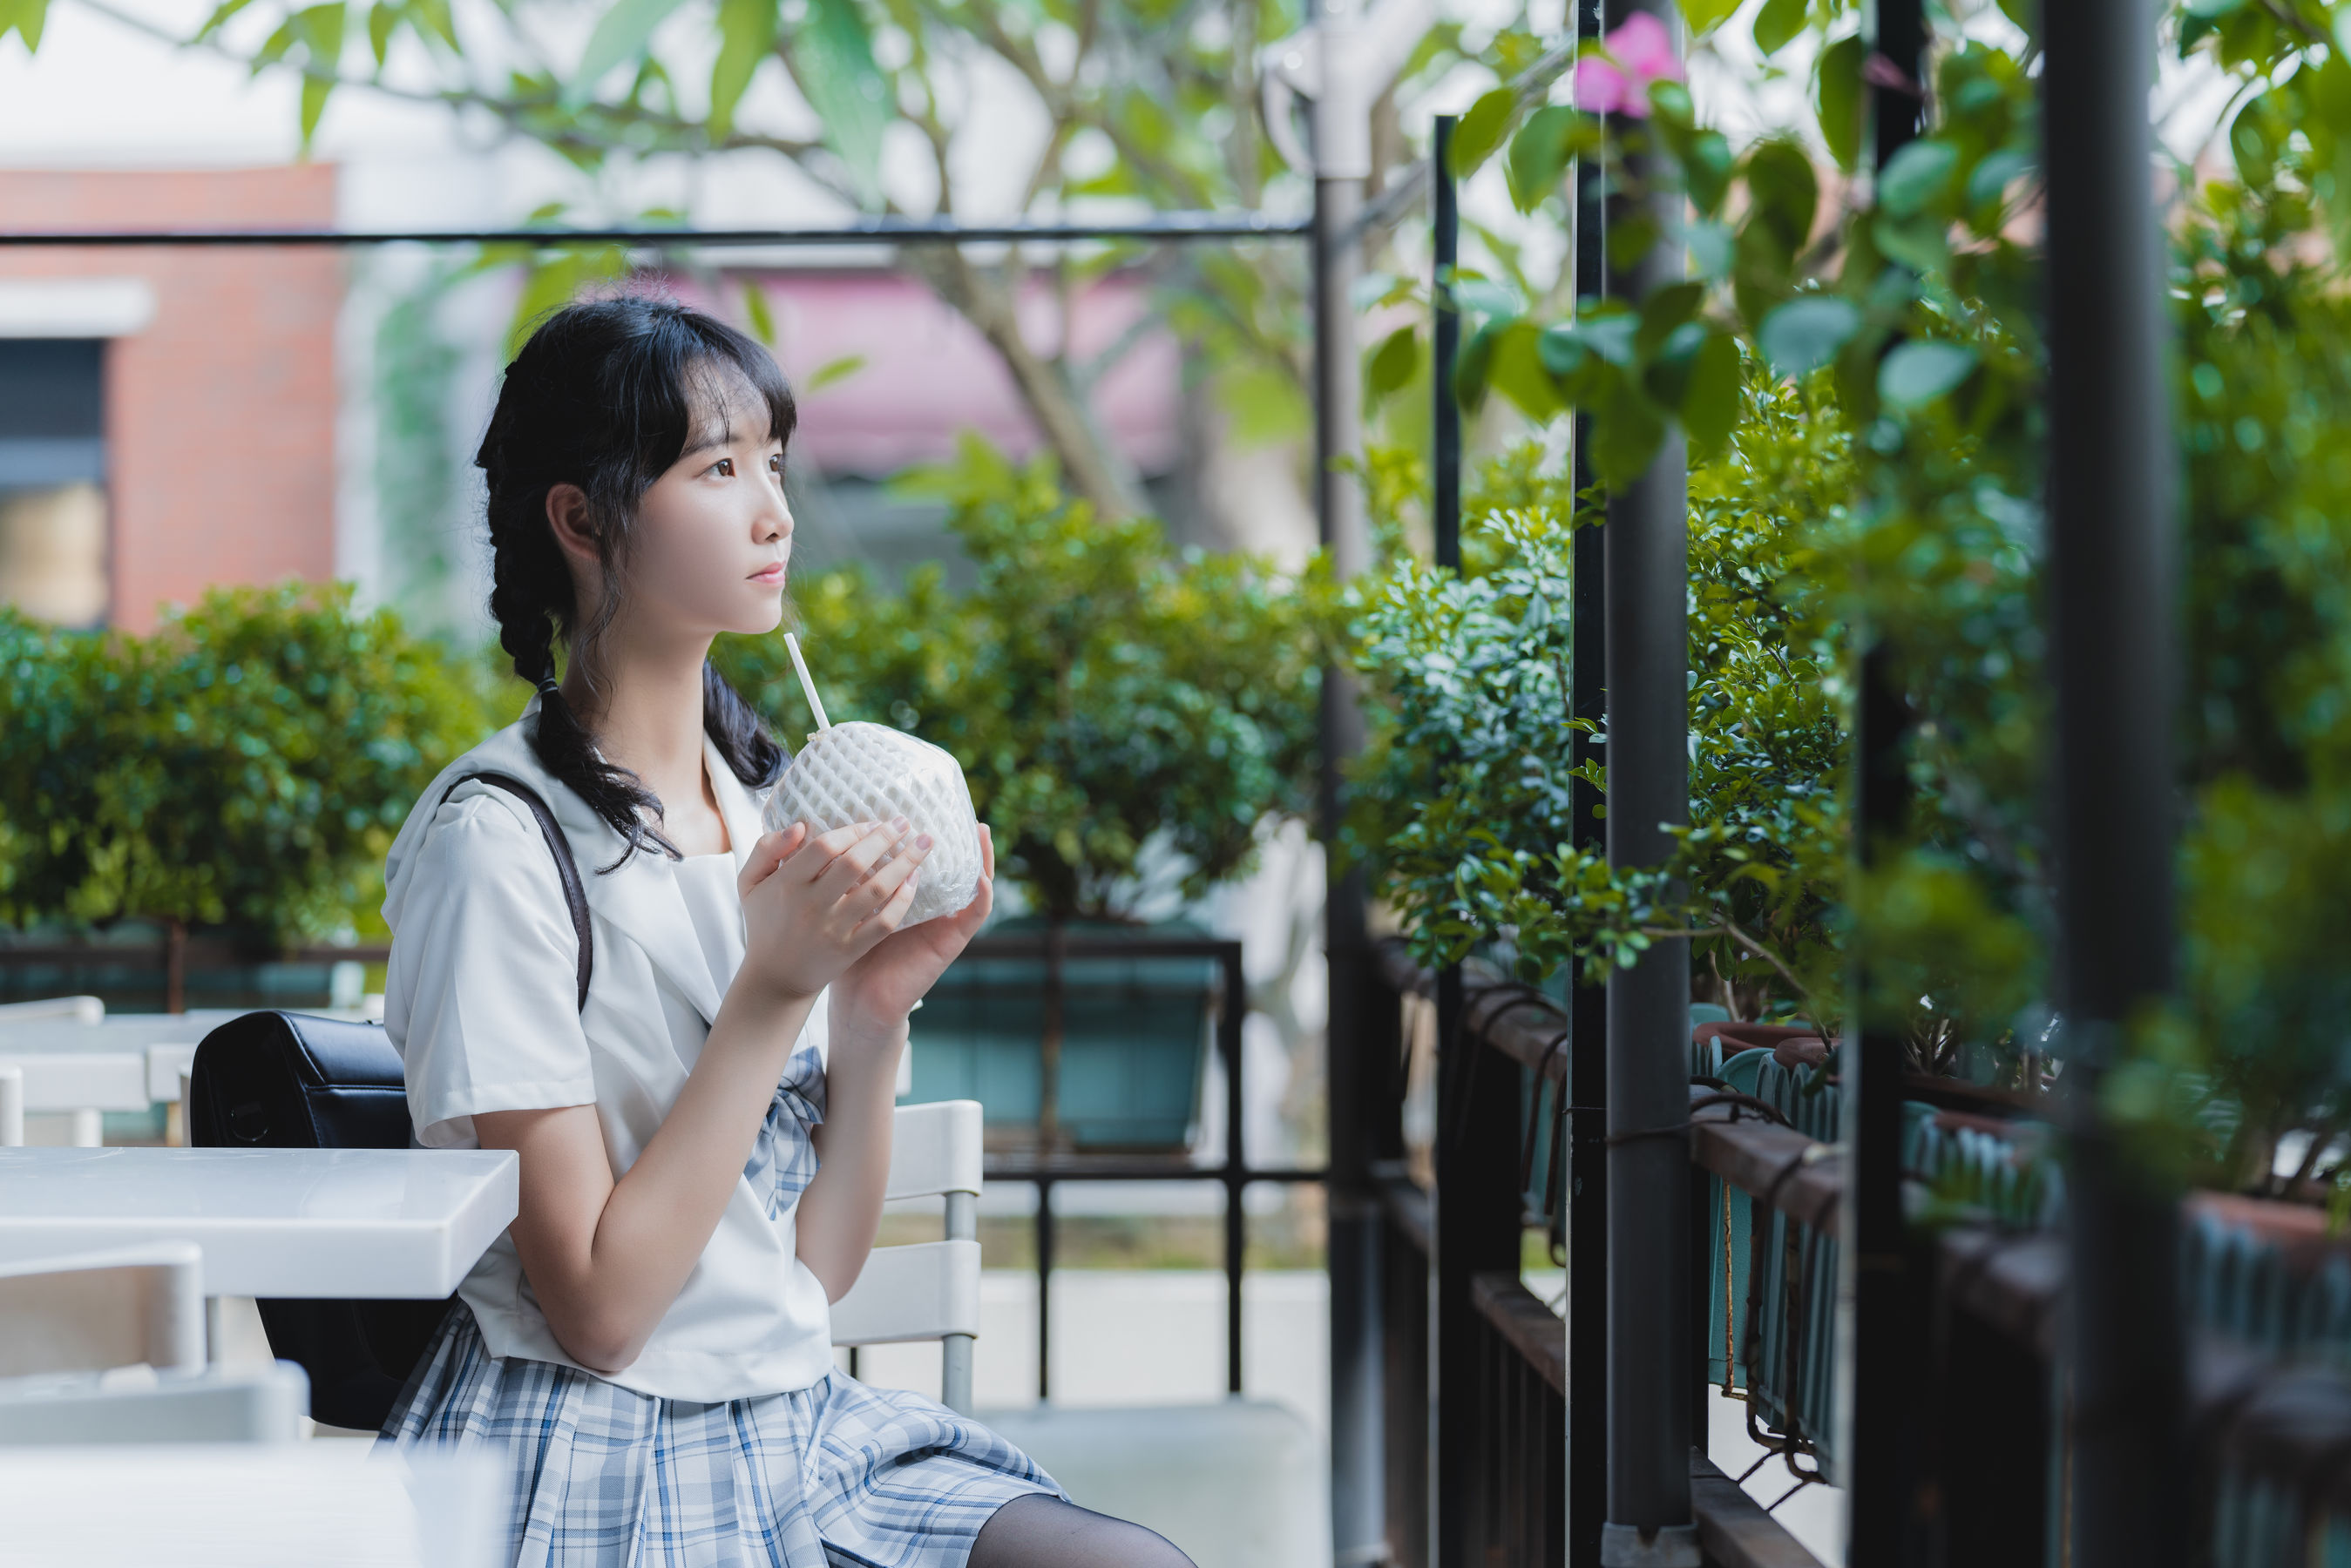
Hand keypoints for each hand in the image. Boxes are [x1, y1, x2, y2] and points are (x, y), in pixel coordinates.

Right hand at [733, 817, 933, 1008]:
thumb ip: (767, 848)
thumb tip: (801, 826)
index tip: (871, 822)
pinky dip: (903, 900)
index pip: (825, 846)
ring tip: (923, 844)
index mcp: (788, 883)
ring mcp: (834, 928)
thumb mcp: (750, 882)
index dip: (851, 830)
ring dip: (905, 863)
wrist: (775, 978)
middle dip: (884, 838)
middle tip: (903, 822)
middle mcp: (812, 904)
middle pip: (855, 863)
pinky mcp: (851, 949)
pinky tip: (915, 881)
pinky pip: (884, 922)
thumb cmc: (765, 921)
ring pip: (876, 889)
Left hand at [832, 823, 995, 1032]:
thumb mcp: (845, 908)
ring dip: (981, 858)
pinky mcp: (951, 942)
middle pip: (952, 866)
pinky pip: (973, 917)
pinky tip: (980, 877)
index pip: (922, 858)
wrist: (860, 1001)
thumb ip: (844, 879)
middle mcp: (929, 906)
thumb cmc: (848, 954)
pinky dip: (981, 897)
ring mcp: (943, 923)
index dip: (927, 836)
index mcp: (905, 895)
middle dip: (958, 838)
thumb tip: (826, 840)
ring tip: (981, 831)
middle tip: (958, 811)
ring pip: (971, 885)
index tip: (927, 808)